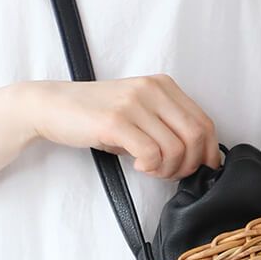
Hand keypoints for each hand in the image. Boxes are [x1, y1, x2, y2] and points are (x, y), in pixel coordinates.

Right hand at [21, 74, 221, 180]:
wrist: (52, 106)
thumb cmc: (95, 114)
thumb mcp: (137, 111)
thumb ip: (165, 126)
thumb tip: (197, 157)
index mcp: (163, 85)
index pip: (204, 121)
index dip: (208, 152)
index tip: (201, 168)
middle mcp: (152, 89)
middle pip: (196, 136)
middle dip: (191, 164)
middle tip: (172, 174)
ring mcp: (134, 104)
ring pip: (176, 148)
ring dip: (168, 169)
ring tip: (151, 170)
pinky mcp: (116, 121)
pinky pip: (151, 154)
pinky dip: (150, 167)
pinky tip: (137, 166)